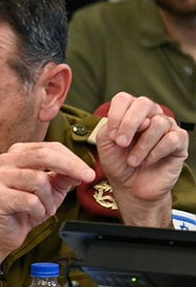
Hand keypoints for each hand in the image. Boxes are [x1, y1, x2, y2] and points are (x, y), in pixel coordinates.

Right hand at [0, 142, 94, 272]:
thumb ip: (65, 175)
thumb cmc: (28, 207)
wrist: (7, 231)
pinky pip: (30, 201)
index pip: (50, 147)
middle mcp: (5, 161)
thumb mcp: (53, 188)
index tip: (90, 173)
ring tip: (47, 208)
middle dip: (70, 167)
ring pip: (38, 180)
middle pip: (43, 155)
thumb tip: (83, 170)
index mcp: (18, 153)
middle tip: (87, 179)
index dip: (73, 159)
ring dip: (49, 199)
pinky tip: (35, 214)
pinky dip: (39, 210)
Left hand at [97, 92, 187, 226]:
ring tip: (133, 161)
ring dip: (141, 145)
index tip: (111, 137)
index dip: (116, 115)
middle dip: (129, 124)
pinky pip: (172, 139)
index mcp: (130, 113)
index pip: (124, 99)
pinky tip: (148, 162)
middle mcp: (150, 115)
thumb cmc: (118, 163)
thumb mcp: (105, 144)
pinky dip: (155, 152)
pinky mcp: (179, 142)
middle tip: (121, 144)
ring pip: (158, 123)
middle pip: (144, 103)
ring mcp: (167, 127)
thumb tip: (139, 121)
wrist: (131, 187)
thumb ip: (111, 127)